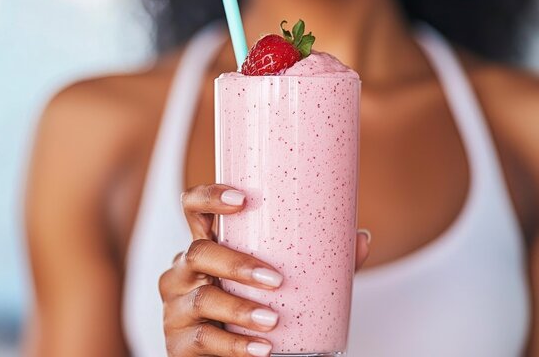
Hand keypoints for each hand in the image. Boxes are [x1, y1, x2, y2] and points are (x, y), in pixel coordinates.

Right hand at [159, 184, 370, 356]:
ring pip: (201, 298)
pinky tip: (262, 349)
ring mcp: (177, 307)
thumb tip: (362, 238)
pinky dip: (235, 346)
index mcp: (207, 247)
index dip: (209, 197)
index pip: (193, 209)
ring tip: (273, 320)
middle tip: (276, 279)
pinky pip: (202, 340)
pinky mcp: (178, 343)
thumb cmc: (252, 311)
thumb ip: (318, 264)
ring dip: (239, 308)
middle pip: (197, 252)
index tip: (241, 198)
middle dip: (236, 263)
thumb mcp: (278, 286)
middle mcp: (184, 272)